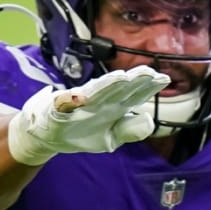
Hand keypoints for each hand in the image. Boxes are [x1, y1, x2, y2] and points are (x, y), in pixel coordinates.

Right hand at [6, 66, 170, 164]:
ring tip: (121, 77)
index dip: (148, 87)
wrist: (46, 136)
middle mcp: (98, 102)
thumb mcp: (111, 138)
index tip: (164, 78)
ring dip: (106, 85)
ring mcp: (78, 104)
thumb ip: (131, 131)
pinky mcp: (57, 110)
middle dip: (133, 81)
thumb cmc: (81, 132)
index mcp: (112, 108)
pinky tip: (79, 95)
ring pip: (94, 93)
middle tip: (150, 71)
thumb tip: (150, 119)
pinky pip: (63, 103)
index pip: (134, 95)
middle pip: (118, 90)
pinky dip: (69, 99)